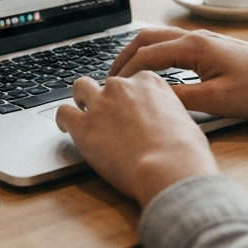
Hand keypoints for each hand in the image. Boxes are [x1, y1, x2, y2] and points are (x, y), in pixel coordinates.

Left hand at [55, 71, 217, 207]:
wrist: (169, 168)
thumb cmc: (184, 152)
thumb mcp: (184, 120)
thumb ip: (167, 113)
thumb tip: (165, 124)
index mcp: (149, 82)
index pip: (132, 79)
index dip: (129, 95)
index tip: (129, 107)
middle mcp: (123, 87)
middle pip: (107, 83)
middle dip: (106, 96)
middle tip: (107, 113)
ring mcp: (101, 104)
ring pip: (80, 88)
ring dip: (81, 100)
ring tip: (81, 113)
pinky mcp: (83, 126)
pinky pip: (63, 113)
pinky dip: (62, 119)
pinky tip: (64, 127)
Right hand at [109, 27, 247, 120]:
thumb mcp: (217, 101)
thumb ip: (180, 99)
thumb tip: (150, 100)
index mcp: (192, 46)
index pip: (145, 56)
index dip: (124, 73)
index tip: (111, 90)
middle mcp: (195, 37)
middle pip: (146, 38)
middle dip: (123, 56)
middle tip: (109, 78)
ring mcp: (204, 39)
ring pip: (159, 38)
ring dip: (139, 53)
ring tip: (125, 74)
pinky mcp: (212, 46)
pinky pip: (173, 43)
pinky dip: (155, 54)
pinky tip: (155, 72)